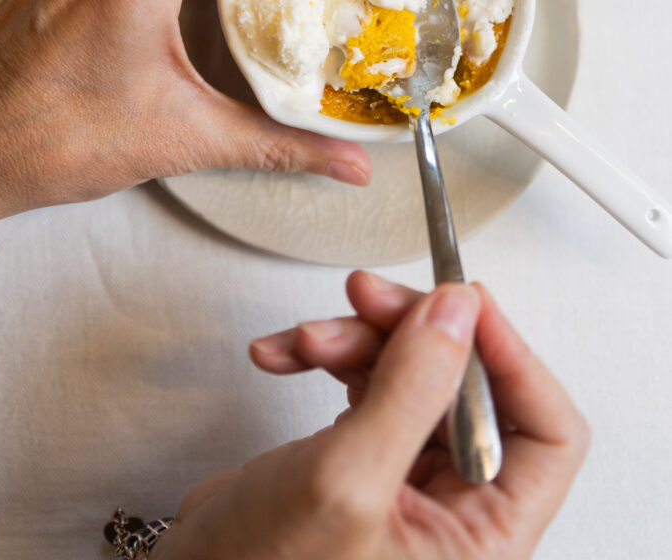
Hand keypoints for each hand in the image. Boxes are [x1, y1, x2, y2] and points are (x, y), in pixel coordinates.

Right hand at [154, 273, 588, 559]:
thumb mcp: (346, 482)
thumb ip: (411, 389)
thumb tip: (458, 312)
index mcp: (482, 538)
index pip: (547, 433)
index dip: (514, 359)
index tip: (465, 304)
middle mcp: (455, 507)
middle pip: (470, 384)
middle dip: (413, 332)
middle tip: (368, 298)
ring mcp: (408, 474)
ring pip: (415, 370)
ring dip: (359, 338)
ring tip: (308, 337)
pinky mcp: (365, 451)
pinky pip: (369, 378)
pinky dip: (327, 356)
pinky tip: (285, 354)